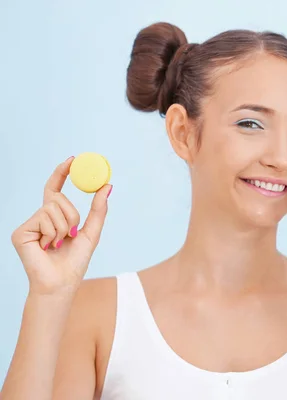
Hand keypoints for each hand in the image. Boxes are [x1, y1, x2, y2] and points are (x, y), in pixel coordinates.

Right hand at [11, 157, 111, 295]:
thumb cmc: (75, 261)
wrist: (62, 283)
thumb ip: (99, 209)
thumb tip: (108, 185)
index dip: (61, 173)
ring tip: (59, 244)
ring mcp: (29, 224)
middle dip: (72, 215)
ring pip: (52, 208)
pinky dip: (53, 233)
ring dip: (64, 227)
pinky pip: (44, 219)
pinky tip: (48, 247)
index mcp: (54, 217)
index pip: (55, 189)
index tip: (72, 159)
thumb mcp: (92, 231)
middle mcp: (40, 218)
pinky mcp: (21, 232)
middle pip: (58, 198)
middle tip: (72, 234)